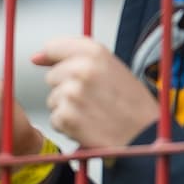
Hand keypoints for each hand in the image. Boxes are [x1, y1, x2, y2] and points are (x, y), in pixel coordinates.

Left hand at [33, 36, 157, 148]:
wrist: (147, 137)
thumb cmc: (134, 105)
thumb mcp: (113, 68)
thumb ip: (77, 57)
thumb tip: (36, 58)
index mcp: (95, 53)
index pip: (54, 46)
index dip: (50, 57)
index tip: (44, 62)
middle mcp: (81, 70)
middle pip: (53, 77)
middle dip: (67, 89)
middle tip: (93, 100)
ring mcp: (71, 94)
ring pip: (53, 100)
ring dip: (68, 109)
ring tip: (94, 114)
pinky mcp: (66, 117)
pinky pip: (55, 120)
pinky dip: (68, 126)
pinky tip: (89, 126)